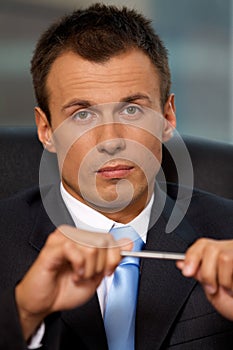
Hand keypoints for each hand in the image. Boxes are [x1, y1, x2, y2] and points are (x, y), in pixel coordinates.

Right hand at [15, 225, 131, 340]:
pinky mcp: (52, 247)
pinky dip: (78, 266)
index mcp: (84, 240)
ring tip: (78, 275)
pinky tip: (73, 273)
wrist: (44, 304)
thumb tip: (128, 243)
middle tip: (88, 276)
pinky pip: (74, 249)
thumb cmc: (65, 289)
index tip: (109, 271)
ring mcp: (62, 238)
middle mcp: (74, 235)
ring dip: (89, 269)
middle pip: (103, 242)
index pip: (109, 238)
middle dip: (100, 266)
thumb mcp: (96, 275)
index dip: (114, 257)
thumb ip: (112, 258)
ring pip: (91, 247)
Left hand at [176, 238, 232, 319]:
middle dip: (206, 272)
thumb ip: (199, 275)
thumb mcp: (213, 290)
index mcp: (220, 254)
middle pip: (210, 248)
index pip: (203, 244)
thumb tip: (182, 264)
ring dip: (223, 279)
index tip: (186, 271)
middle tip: (212, 288)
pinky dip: (231, 283)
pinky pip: (232, 265)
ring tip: (229, 290)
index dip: (192, 256)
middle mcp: (231, 250)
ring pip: (223, 257)